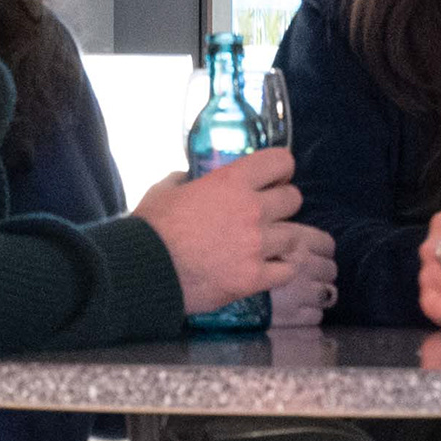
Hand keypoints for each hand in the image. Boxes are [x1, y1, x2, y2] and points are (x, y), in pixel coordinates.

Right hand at [131, 147, 325, 316]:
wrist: (145, 270)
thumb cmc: (151, 227)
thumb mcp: (165, 189)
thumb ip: (185, 180)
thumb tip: (189, 179)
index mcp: (232, 181)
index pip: (280, 162)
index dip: (280, 170)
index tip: (273, 179)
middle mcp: (252, 209)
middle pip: (294, 199)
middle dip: (283, 205)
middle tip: (269, 214)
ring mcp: (257, 245)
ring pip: (294, 237)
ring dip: (282, 240)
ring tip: (267, 245)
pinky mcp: (255, 278)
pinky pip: (287, 271)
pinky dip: (281, 270)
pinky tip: (268, 269)